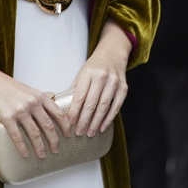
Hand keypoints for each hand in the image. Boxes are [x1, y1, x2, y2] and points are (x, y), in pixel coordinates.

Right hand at [0, 69, 71, 159]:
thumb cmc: (5, 86)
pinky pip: (17, 136)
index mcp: (39, 96)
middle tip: (57, 150)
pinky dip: (22, 147)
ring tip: (42, 155)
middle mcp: (32, 103)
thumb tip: (46, 114)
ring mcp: (20, 111)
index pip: (58, 113)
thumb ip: (37, 102)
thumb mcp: (27, 90)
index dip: (65, 125)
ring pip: (35, 134)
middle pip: (48, 126)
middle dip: (54, 140)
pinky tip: (25, 154)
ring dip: (40, 147)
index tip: (69, 134)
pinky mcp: (7, 118)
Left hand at [64, 18, 131, 137]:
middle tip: (79, 132)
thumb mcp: (81, 74)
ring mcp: (114, 82)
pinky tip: (102, 127)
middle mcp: (102, 77)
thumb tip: (63, 110)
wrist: (112, 55)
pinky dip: (109, 119)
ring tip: (90, 133)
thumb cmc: (93, 68)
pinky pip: (116, 107)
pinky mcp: (123, 88)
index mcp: (88, 73)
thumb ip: (75, 91)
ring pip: (104, 107)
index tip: (69, 123)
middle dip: (84, 120)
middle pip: (92, 103)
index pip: (80, 96)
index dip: (74, 111)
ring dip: (96, 122)